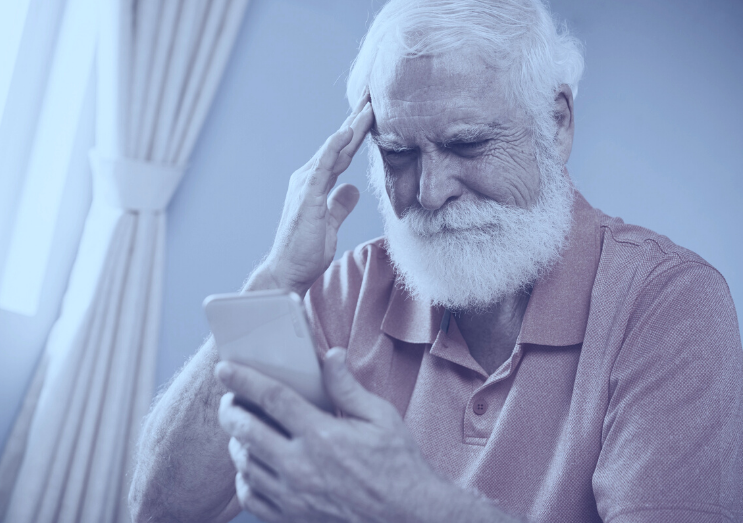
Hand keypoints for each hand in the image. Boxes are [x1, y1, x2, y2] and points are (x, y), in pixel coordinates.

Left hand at [215, 348, 445, 522]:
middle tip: (230, 399)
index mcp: (323, 435)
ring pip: (244, 464)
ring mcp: (294, 496)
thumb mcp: (381, 417)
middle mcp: (301, 466)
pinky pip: (250, 497)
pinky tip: (253, 466)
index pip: (271, 398)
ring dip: (236, 441)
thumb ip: (347, 387)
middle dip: (230, 409)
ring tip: (241, 429)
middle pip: (246, 430)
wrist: (409, 516)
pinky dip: (243, 479)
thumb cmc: (398, 464)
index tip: (225, 369)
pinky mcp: (293, 518)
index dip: (244, 380)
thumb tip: (330, 355)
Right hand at [260, 93, 373, 296]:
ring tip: (368, 106)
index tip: (374, 114)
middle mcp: (310, 179)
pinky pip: (322, 167)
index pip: (343, 153)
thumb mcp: (331, 225)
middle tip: (374, 96)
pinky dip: (333, 148)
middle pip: (339, 145)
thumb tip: (351, 190)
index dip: (358, 133)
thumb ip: (339, 205)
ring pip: (333, 150)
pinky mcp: (307, 196)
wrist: (288, 271)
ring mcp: (306, 186)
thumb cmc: (306, 251)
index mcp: (317, 184)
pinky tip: (345, 133)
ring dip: (351, 127)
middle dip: (356, 121)